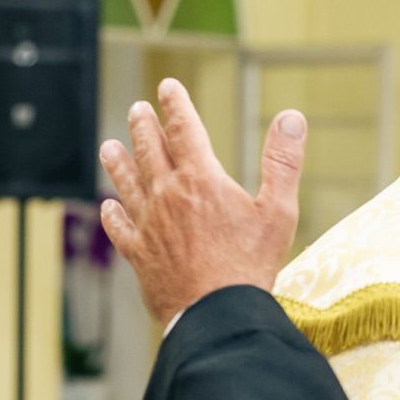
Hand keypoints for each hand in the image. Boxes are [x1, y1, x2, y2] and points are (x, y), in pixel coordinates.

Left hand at [99, 77, 306, 323]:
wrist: (215, 312)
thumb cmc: (250, 264)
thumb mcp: (279, 210)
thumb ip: (283, 161)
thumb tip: (292, 117)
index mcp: (201, 180)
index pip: (184, 130)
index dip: (176, 105)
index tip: (168, 87)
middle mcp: (167, 196)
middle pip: (150, 151)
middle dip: (144, 127)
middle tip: (136, 109)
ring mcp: (149, 225)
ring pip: (127, 184)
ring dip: (118, 162)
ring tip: (109, 146)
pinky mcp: (139, 254)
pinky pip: (120, 227)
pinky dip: (113, 214)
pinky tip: (108, 207)